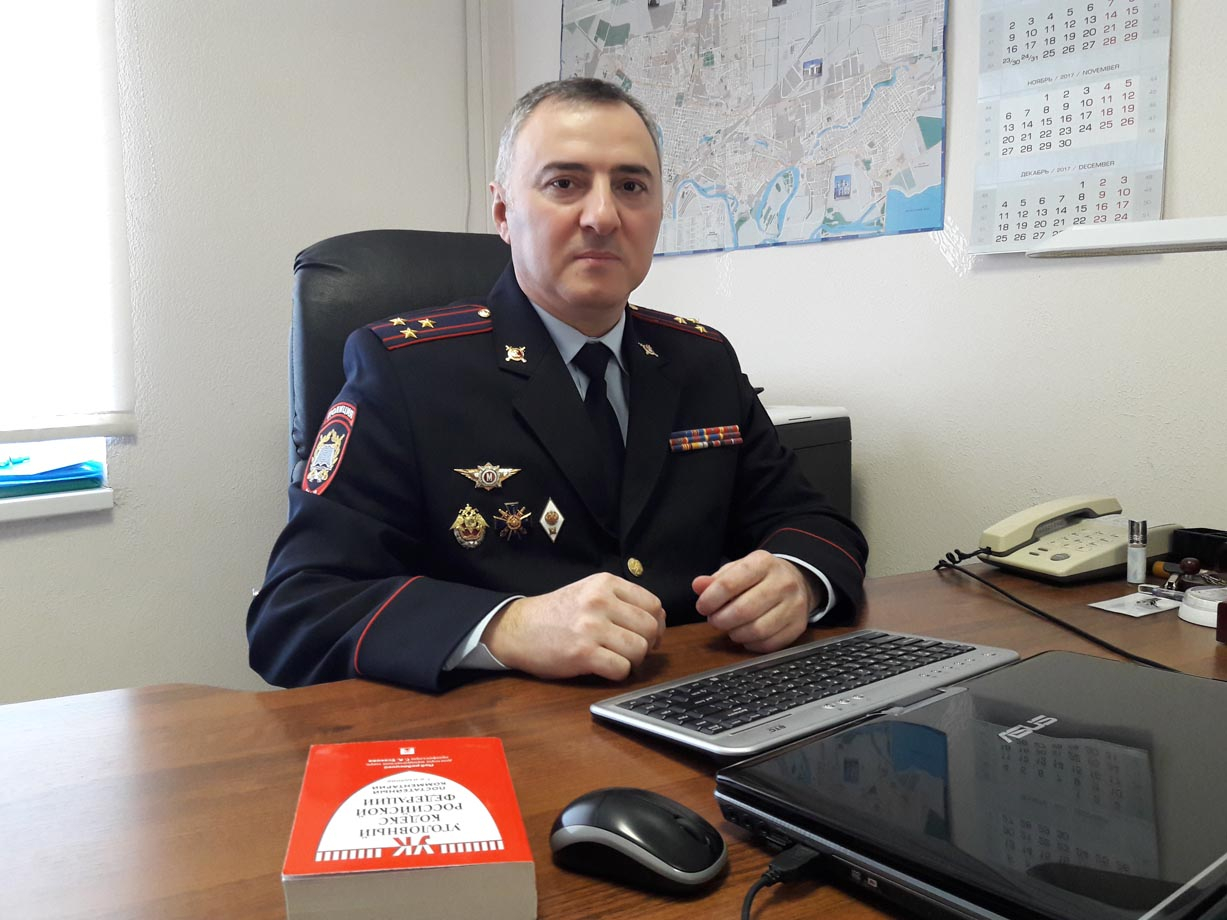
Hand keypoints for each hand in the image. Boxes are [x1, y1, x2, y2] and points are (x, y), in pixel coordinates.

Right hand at [482, 573, 665, 680]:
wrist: (518, 628)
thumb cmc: (557, 614)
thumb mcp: (589, 592)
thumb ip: (621, 600)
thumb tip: (658, 621)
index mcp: (605, 583)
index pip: (654, 604)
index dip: (655, 624)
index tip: (644, 634)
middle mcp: (600, 601)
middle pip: (651, 628)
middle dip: (647, 644)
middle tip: (631, 650)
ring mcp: (591, 627)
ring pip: (640, 649)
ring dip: (633, 660)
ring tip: (616, 658)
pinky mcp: (582, 653)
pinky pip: (621, 669)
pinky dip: (618, 673)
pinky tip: (604, 668)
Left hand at [692, 550, 818, 652]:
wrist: (797, 581)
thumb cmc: (760, 577)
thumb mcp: (738, 570)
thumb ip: (716, 579)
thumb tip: (698, 586)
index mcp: (763, 563)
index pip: (730, 583)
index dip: (710, 599)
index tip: (702, 606)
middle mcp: (782, 582)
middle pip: (743, 610)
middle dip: (721, 620)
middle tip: (714, 620)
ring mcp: (794, 605)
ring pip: (757, 630)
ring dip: (735, 634)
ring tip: (730, 627)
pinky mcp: (798, 626)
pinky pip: (769, 643)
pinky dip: (751, 644)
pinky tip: (746, 635)